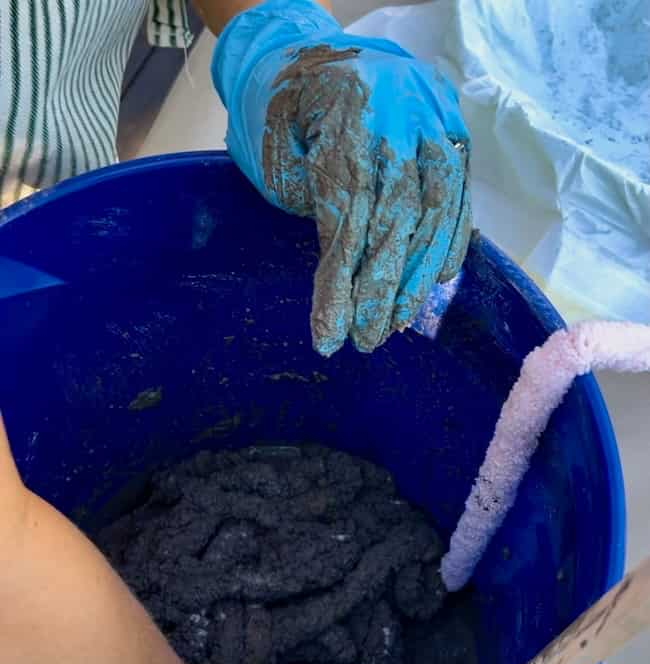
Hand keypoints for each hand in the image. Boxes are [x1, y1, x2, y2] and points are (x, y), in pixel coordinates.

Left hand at [212, 0, 470, 355]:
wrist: (310, 48)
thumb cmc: (284, 112)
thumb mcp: (282, 159)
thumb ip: (316, 210)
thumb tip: (344, 291)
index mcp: (345, 117)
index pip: (348, 219)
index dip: (339, 284)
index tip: (329, 337)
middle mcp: (397, 116)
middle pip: (396, 222)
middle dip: (382, 291)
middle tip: (368, 341)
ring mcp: (431, 119)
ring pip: (434, 211)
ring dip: (417, 277)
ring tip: (398, 324)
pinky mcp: (450, 128)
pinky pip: (458, 193)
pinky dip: (450, 241)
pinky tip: (438, 281)